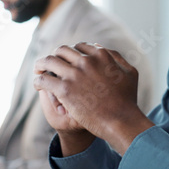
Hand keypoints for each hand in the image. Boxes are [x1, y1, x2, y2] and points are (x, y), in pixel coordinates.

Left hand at [33, 42, 152, 153]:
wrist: (120, 121)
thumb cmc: (127, 100)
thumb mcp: (129, 73)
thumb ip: (117, 58)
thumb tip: (101, 48)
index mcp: (101, 55)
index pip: (79, 47)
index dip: (72, 52)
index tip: (67, 60)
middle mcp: (86, 61)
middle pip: (62, 51)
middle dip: (55, 55)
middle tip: (50, 63)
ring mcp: (74, 74)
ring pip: (49, 61)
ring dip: (41, 64)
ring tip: (38, 70)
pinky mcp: (64, 89)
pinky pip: (44, 79)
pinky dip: (38, 81)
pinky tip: (38, 86)